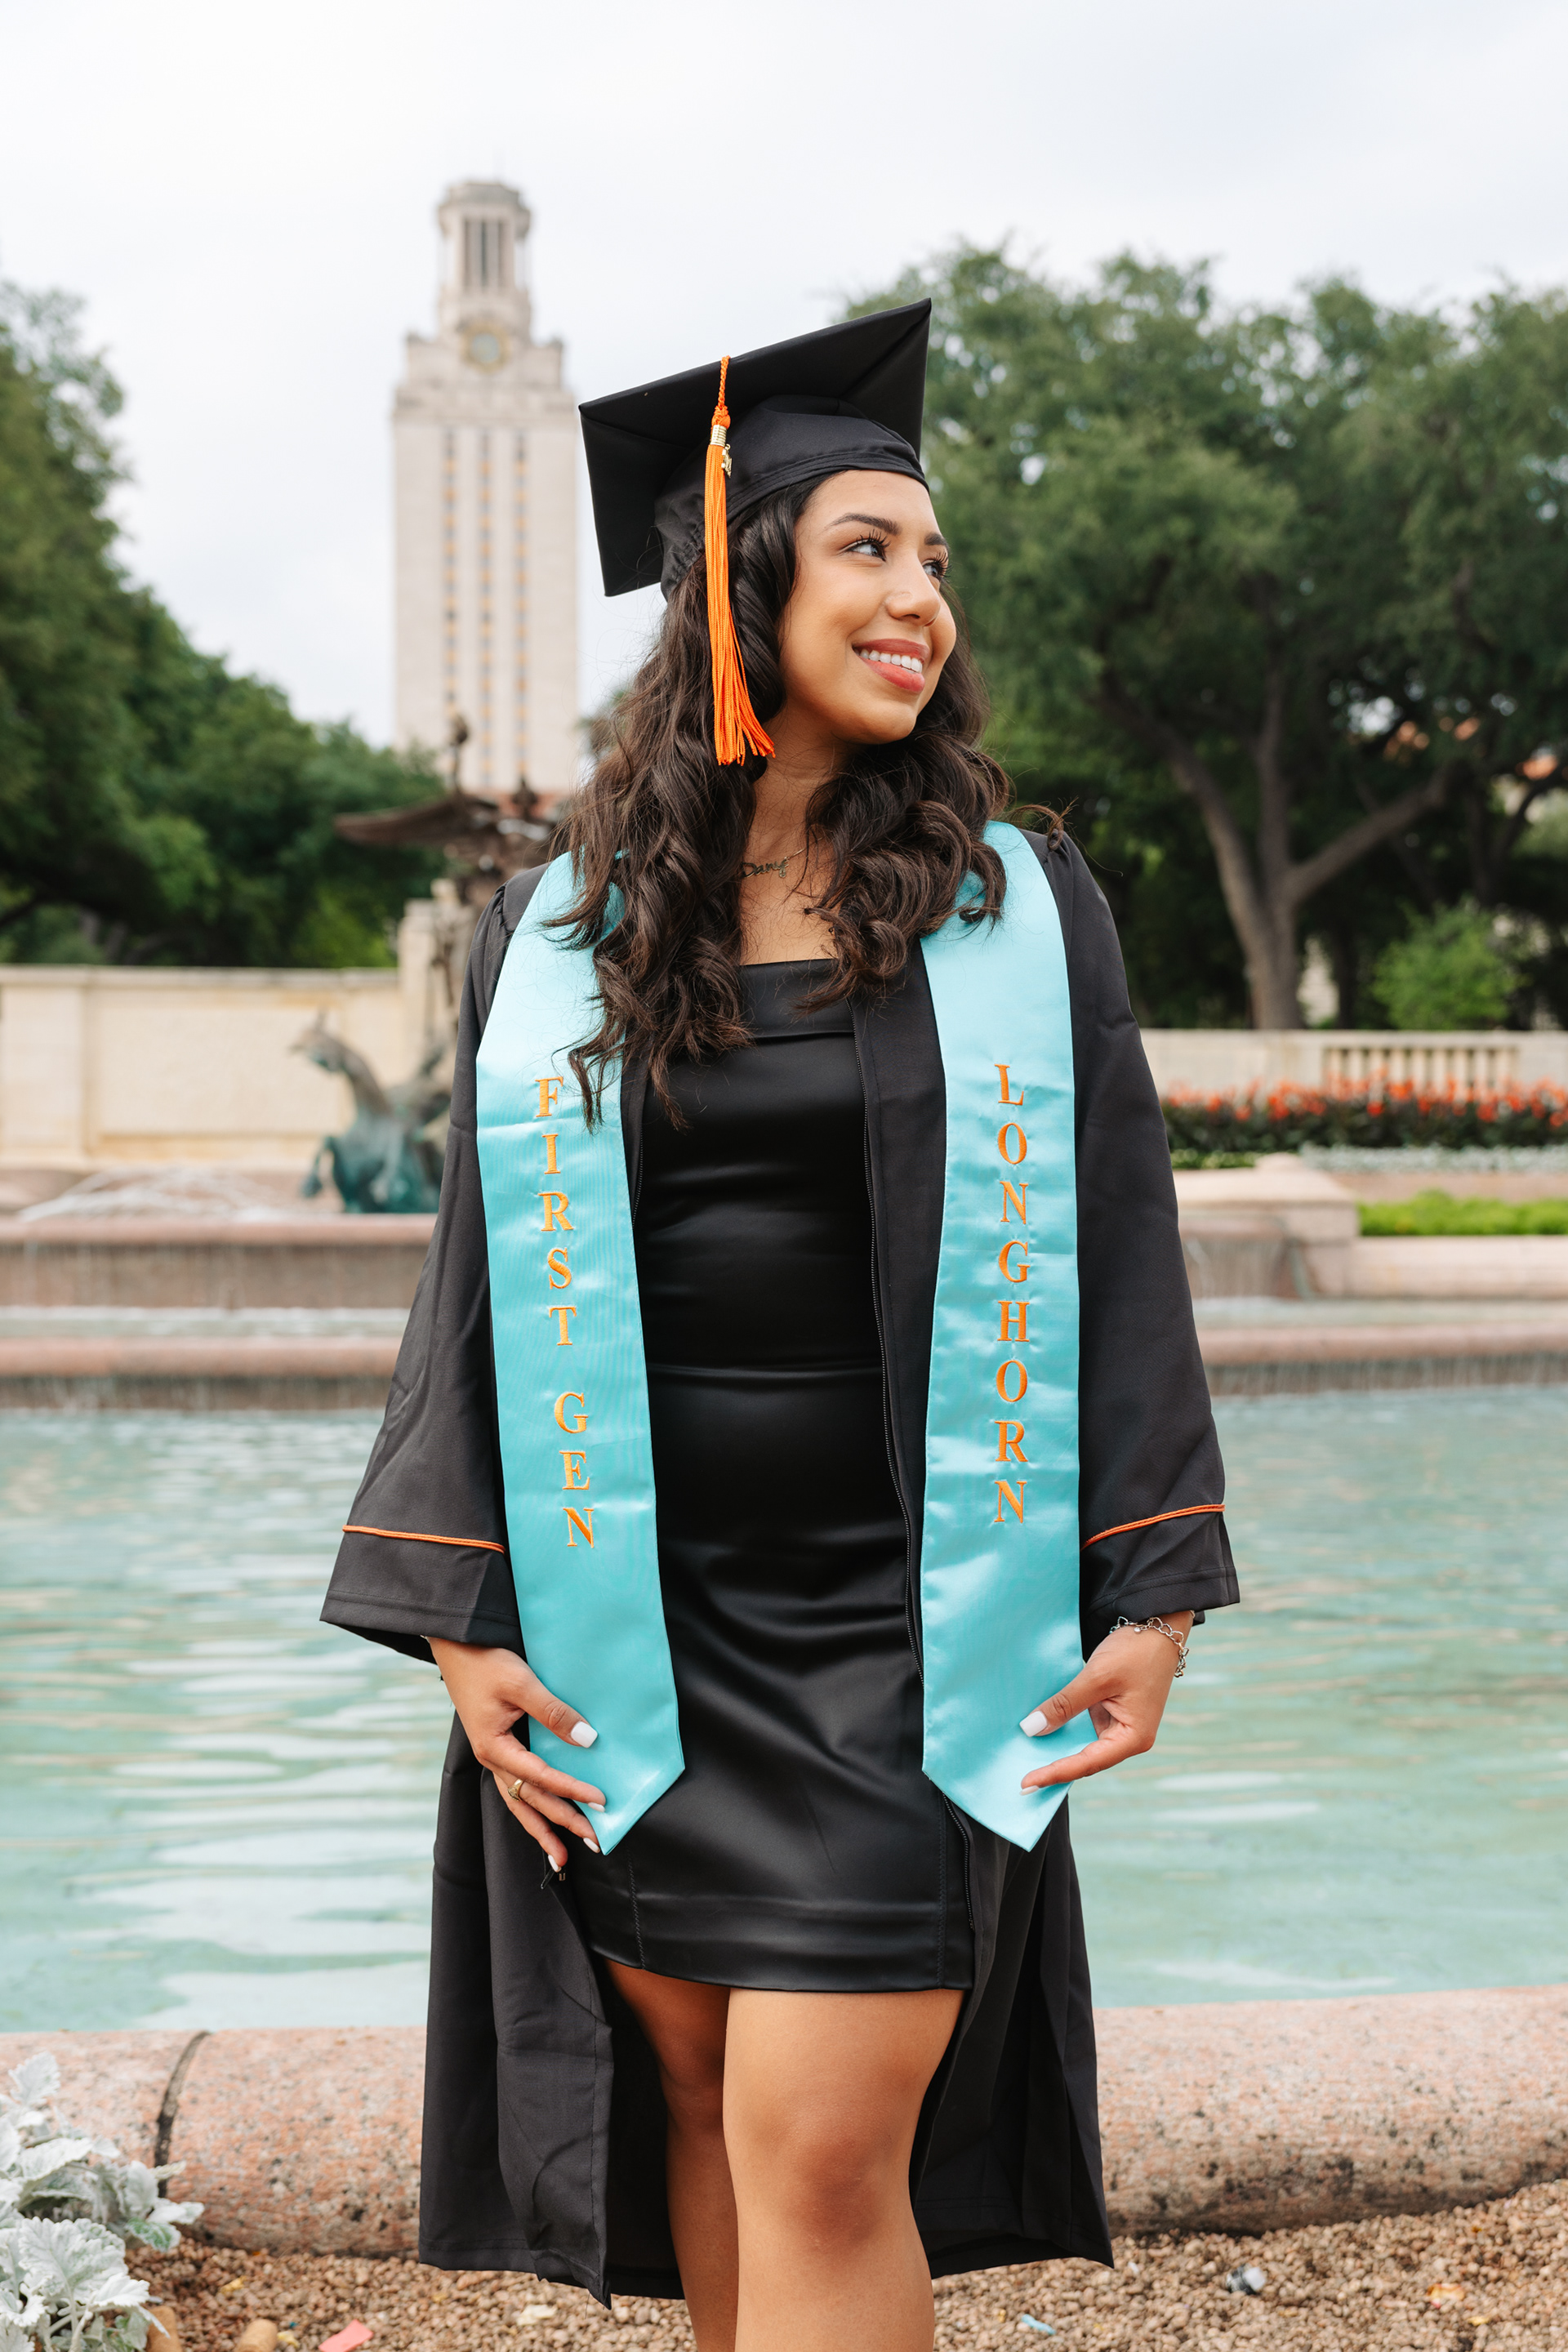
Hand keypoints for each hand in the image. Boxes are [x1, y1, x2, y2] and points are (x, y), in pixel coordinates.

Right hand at [429, 1639, 605, 1871]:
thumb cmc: (486, 1662)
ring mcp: (493, 1756)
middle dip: (563, 1824)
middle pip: (531, 1801)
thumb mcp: (521, 1683)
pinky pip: (516, 1787)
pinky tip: (544, 1818)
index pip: (541, 1778)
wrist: (456, 1647)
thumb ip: (553, 1712)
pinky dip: (531, 1808)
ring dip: (542, 1828)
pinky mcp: (497, 1748)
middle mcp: (492, 1759)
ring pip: (520, 1803)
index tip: (601, 1801)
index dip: (572, 1790)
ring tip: (562, 1856)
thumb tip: (586, 1740)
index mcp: (495, 1748)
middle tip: (595, 1843)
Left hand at [1019, 1613, 1192, 1791]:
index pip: (1087, 1763)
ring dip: (1057, 1748)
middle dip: (1055, 1768)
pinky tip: (1040, 1729)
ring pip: (1083, 1744)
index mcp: (1133, 1738)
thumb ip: (1064, 1705)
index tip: (1027, 1782)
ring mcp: (1119, 1725)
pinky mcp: (1111, 1712)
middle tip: (1021, 1780)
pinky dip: (1063, 1727)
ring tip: (1025, 1759)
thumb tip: (1032, 1729)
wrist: (1156, 1625)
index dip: (1055, 1773)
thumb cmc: (1136, 1652)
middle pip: (1086, 1761)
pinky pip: (1083, 1726)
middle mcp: (1128, 1738)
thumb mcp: (1096, 1678)